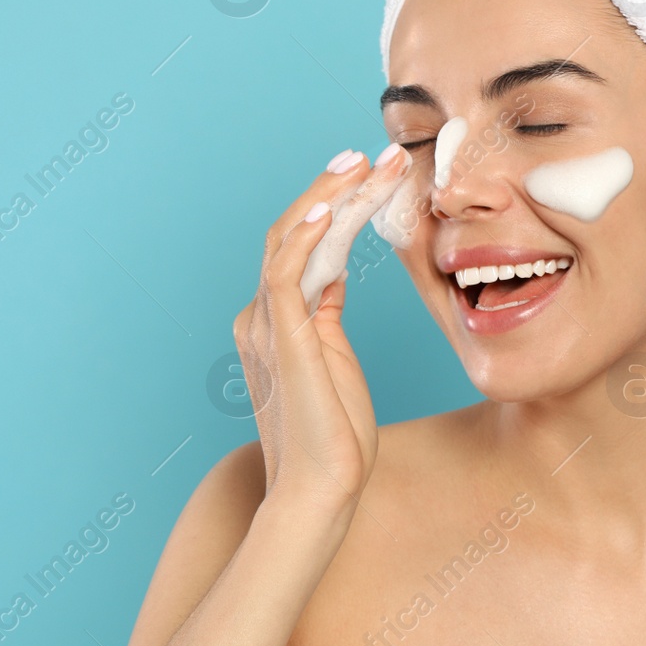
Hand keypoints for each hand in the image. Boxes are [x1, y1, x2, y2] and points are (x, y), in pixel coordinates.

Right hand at [231, 146, 413, 518]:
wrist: (320, 491)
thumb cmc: (333, 436)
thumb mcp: (332, 358)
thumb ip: (324, 314)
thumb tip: (331, 273)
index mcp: (275, 319)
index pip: (304, 242)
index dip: (339, 202)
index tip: (378, 173)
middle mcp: (261, 314)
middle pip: (295, 228)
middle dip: (340, 185)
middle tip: (384, 154)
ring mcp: (266, 323)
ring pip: (291, 236)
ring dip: (332, 193)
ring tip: (370, 162)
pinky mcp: (280, 336)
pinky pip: (285, 270)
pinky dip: (307, 231)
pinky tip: (334, 202)